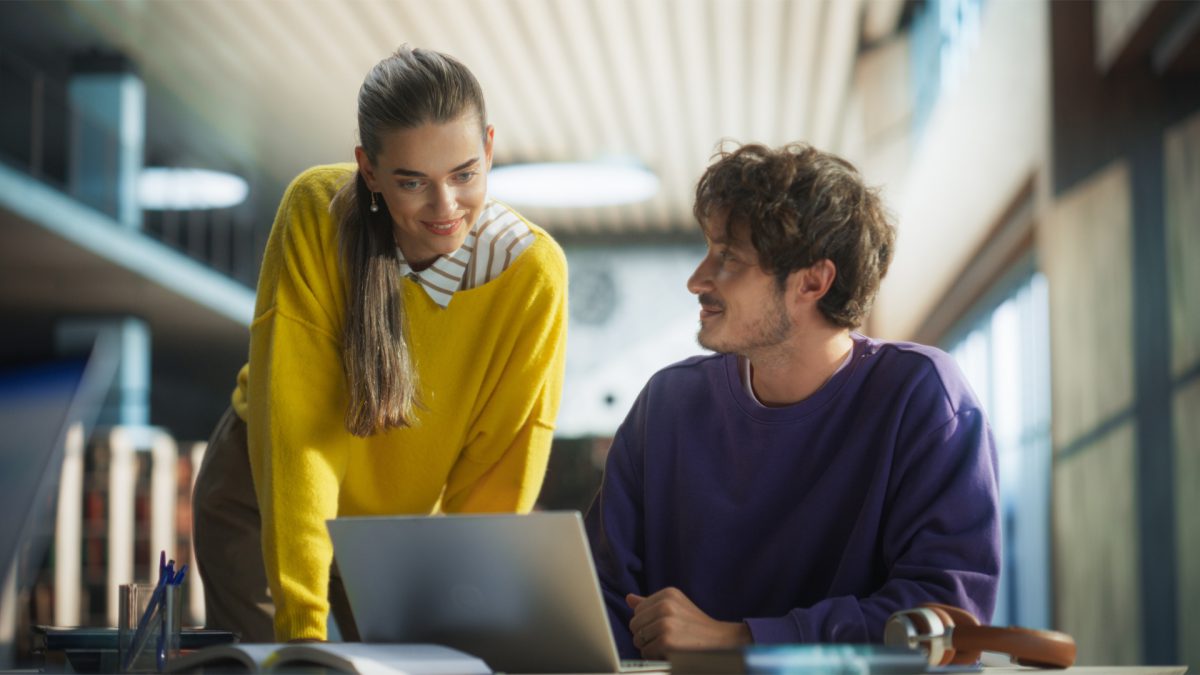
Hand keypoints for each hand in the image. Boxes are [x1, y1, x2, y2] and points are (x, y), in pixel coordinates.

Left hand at [626, 587, 751, 658]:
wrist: (722, 642)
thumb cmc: (697, 627)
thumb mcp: (676, 608)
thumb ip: (651, 604)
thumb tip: (628, 598)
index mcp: (668, 594)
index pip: (638, 610)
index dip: (648, 623)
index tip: (665, 627)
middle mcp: (666, 605)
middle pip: (634, 624)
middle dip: (646, 635)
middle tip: (667, 638)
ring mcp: (666, 623)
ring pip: (638, 639)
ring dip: (650, 647)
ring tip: (670, 645)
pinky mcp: (666, 641)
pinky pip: (646, 652)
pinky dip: (655, 657)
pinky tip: (671, 653)